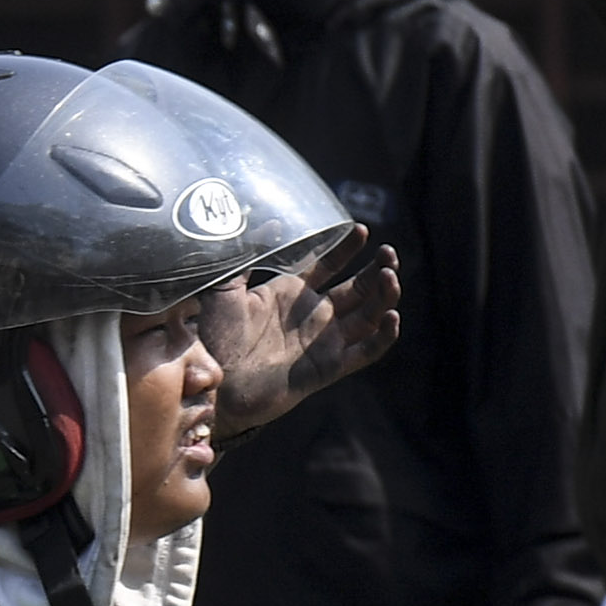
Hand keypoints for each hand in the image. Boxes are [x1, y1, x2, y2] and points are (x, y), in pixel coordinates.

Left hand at [201, 232, 403, 434]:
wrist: (215, 385)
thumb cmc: (214, 340)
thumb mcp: (224, 289)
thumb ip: (242, 257)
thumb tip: (259, 221)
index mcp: (292, 294)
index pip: (329, 264)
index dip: (347, 248)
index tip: (360, 230)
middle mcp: (313, 316)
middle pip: (358, 288)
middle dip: (376, 269)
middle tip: (387, 253)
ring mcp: (324, 342)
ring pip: (368, 316)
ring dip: (384, 296)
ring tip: (389, 275)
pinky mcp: (329, 368)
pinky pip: (366, 352)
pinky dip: (383, 336)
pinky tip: (391, 316)